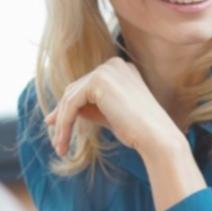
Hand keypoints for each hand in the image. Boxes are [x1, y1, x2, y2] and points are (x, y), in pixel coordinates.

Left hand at [46, 58, 177, 159]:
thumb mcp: (110, 115)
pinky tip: (64, 141)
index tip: (56, 124)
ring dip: (62, 123)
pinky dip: (65, 123)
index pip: (86, 86)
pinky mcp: (98, 81)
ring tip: (60, 146)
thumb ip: (90, 108)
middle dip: (62, 114)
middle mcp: (113, 64)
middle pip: (76, 89)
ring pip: (71, 97)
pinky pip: (71, 103)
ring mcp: (106, 70)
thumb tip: (61, 112)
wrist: (156, 137)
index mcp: (121, 69)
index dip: (69, 106)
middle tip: (55, 137)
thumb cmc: (138, 131)